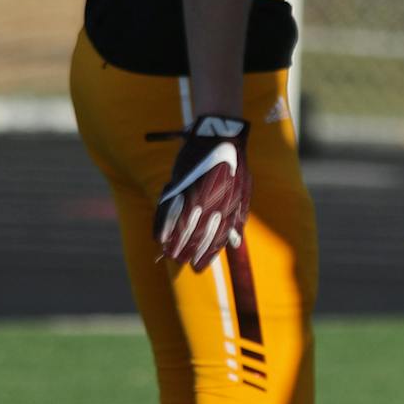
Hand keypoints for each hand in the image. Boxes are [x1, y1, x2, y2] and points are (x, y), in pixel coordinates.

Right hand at [152, 115, 251, 270]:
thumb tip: (234, 243)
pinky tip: (159, 237)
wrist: (220, 136)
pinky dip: (163, 226)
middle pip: (196, 237)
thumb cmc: (235, 165)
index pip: (215, 241)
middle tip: (180, 262)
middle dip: (187, 253)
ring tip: (169, 254)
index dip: (205, 256)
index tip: (197, 267)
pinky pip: (169, 211)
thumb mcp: (243, 192)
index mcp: (228, 209)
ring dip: (174, 244)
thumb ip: (238, 218)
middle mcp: (210, 206)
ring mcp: (193, 196)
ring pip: (181, 227)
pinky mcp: (180, 184)